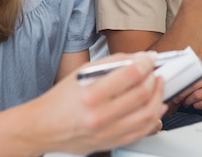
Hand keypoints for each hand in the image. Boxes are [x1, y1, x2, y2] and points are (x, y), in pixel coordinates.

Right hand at [31, 52, 166, 154]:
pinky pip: (142, 131)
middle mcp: (100, 116)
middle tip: (154, 70)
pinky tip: (154, 106)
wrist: (43, 128)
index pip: (131, 75)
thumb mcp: (81, 73)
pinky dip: (153, 117)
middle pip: (142, 94)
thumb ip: (111, 63)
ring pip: (148, 115)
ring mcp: (107, 133)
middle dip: (154, 78)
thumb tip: (137, 58)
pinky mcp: (111, 143)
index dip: (146, 63)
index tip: (151, 58)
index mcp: (90, 94)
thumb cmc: (59, 100)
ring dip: (158, 97)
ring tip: (158, 86)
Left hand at [173, 58, 201, 112]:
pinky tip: (197, 104)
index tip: (175, 86)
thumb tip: (174, 76)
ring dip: (189, 100)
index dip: (181, 80)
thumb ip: (193, 72)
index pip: (192, 71)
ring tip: (187, 102)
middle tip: (177, 98)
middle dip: (182, 93)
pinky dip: (197, 106)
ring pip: (197, 95)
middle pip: (193, 84)